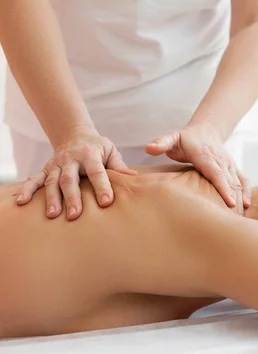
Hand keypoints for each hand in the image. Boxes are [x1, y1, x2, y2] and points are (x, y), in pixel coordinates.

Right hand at [15, 127, 134, 219]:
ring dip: (52, 199)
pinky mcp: (46, 169)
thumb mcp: (111, 151)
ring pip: (52, 182)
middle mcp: (70, 158)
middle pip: (70, 180)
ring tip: (53, 215)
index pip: (97, 172)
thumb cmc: (98, 147)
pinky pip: (35, 179)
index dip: (102, 186)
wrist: (75, 134)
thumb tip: (136, 179)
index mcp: (90, 154)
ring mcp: (56, 164)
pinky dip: (27, 190)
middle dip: (72, 198)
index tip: (106, 202)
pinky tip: (21, 202)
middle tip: (75, 216)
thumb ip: (120, 167)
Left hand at [145, 122, 249, 213]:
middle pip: (230, 181)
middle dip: (234, 199)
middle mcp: (220, 160)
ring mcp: (229, 164)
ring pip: (238, 182)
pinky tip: (247, 206)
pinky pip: (243, 180)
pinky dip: (247, 192)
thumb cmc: (186, 139)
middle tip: (235, 219)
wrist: (206, 129)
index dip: (223, 187)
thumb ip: (162, 143)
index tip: (229, 201)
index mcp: (205, 155)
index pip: (216, 172)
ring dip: (241, 199)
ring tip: (239, 218)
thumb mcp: (172, 138)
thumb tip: (149, 148)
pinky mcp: (234, 168)